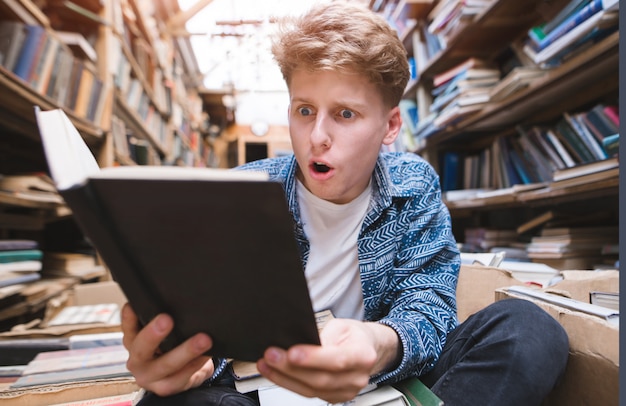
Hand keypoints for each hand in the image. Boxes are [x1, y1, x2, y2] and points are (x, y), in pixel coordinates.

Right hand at [121, 303, 214, 396]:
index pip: (128, 327)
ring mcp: (149, 377)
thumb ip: (161, 319)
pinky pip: (182, 376)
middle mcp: (137, 360)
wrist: (179, 375)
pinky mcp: (165, 388)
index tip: (134, 305)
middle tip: (166, 320)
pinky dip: (196, 364)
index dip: (129, 317)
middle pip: (142, 348)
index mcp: (133, 342)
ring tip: (203, 339)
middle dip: (154, 334)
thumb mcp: (161, 333)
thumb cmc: (169, 347)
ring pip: (166, 364)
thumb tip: (177, 300)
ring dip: (186, 351)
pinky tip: (206, 355)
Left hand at [256, 318, 399, 403]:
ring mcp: (346, 391)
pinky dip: (288, 383)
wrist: (367, 349)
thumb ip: (323, 335)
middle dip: (291, 368)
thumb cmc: (354, 335)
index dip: (314, 358)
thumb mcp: (341, 325)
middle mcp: (357, 378)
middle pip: (321, 378)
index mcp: (363, 355)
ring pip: (311, 390)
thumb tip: (298, 341)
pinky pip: (308, 394)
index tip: (292, 353)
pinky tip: (274, 372)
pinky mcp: (334, 398)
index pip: (338, 360)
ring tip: (266, 364)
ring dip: (284, 377)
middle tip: (271, 355)